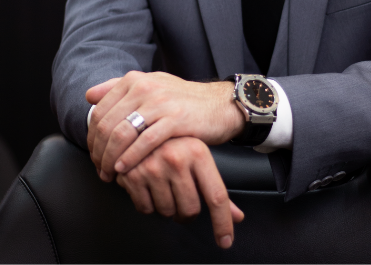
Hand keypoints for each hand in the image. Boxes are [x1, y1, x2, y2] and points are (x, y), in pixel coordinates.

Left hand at [85, 71, 244, 180]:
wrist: (219, 104)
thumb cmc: (182, 100)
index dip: (91, 138)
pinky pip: (145, 142)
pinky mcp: (175, 119)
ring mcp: (159, 103)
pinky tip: (125, 169)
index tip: (93, 155)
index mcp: (133, 80)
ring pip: (122, 134)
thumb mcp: (150, 87)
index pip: (100, 112)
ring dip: (110, 158)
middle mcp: (144, 87)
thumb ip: (118, 89)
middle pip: (107, 125)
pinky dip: (130, 158)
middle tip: (99, 169)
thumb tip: (89, 96)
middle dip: (98, 152)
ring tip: (109, 173)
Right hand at [115, 136, 244, 247]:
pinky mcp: (132, 175)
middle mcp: (177, 158)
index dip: (222, 223)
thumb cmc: (173, 145)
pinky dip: (148, 205)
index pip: (216, 196)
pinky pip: (146, 209)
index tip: (225, 241)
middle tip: (182, 202)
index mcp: (198, 153)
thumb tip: (237, 217)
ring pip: (167, 212)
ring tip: (163, 189)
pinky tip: (148, 188)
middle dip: (187, 213)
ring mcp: (153, 166)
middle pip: (190, 209)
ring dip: (167, 208)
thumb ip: (216, 191)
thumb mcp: (198, 160)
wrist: (137, 128)